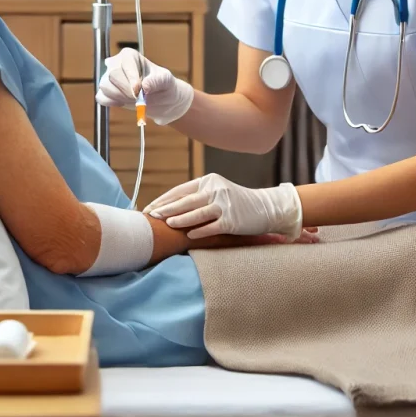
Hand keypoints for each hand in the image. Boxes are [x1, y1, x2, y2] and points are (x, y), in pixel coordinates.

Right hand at [95, 47, 193, 125]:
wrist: (162, 100)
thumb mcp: (165, 80)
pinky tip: (124, 102)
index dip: (131, 77)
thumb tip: (144, 86)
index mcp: (130, 56)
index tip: (139, 90)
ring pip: (105, 87)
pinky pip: (101, 97)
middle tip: (140, 97)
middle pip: (112, 75)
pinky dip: (112, 102)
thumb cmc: (164, 85)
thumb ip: (156, 81)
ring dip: (121, 97)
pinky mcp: (107, 92)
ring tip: (135, 99)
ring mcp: (109, 78)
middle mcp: (116, 64)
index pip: (125, 63)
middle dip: (126, 90)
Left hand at [143, 173, 307, 241]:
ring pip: (197, 213)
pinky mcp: (232, 220)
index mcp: (209, 181)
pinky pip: (212, 227)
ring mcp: (224, 205)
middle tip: (150, 216)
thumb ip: (198, 195)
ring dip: (179, 219)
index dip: (164, 199)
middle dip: (166, 208)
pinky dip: (199, 231)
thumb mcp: (218, 191)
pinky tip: (188, 236)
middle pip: (185, 200)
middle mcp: (216, 190)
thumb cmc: (237, 202)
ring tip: (165, 224)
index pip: (181, 190)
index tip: (149, 207)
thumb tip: (170, 206)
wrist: (266, 208)